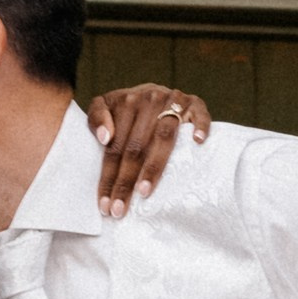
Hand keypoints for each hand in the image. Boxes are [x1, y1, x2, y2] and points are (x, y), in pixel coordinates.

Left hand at [88, 84, 211, 217]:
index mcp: (126, 101)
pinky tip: (197, 143)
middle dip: (126, 181)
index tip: (104, 204)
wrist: (159, 90)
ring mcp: (174, 101)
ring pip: (163, 138)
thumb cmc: (129, 107)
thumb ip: (96, 118)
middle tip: (120, 209)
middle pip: (136, 147)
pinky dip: (200, 127)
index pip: (115, 146)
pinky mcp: (196, 104)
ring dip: (153, 167)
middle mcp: (150, 99)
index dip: (108, 176)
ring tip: (143, 192)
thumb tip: (105, 138)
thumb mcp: (107, 105)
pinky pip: (201, 115)